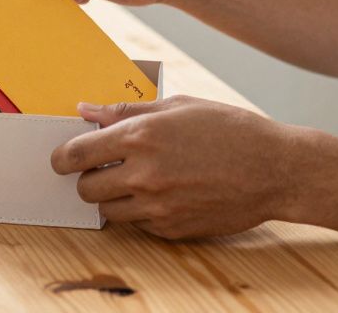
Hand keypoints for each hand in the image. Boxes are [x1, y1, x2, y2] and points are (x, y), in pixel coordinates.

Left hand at [49, 95, 297, 238]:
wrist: (275, 169)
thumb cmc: (230, 129)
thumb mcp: (179, 106)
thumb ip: (126, 111)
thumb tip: (85, 111)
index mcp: (142, 137)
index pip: (75, 155)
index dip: (62, 157)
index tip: (62, 158)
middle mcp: (144, 175)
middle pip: (84, 188)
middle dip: (88, 177)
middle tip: (105, 167)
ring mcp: (158, 207)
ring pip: (107, 211)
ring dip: (112, 197)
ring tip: (137, 180)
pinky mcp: (172, 230)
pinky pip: (137, 224)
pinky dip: (141, 211)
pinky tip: (165, 192)